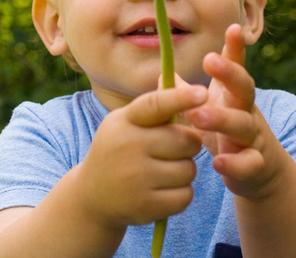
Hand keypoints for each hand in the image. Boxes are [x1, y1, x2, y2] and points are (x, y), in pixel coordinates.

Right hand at [77, 85, 206, 228]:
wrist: (92, 196)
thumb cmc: (119, 150)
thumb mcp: (126, 123)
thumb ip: (156, 107)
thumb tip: (192, 89)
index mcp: (125, 121)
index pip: (155, 105)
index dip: (180, 98)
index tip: (203, 93)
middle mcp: (128, 147)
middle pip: (185, 140)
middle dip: (188, 144)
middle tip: (174, 148)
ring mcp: (136, 179)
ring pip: (189, 169)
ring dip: (185, 170)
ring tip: (165, 170)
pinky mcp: (145, 206)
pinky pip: (185, 195)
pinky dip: (182, 193)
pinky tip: (164, 189)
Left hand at [187, 24, 284, 199]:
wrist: (259, 171)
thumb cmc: (225, 132)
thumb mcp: (208, 109)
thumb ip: (187, 94)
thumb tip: (162, 75)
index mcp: (232, 94)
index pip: (236, 66)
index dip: (235, 47)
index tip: (233, 27)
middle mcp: (246, 110)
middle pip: (244, 87)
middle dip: (229, 73)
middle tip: (209, 60)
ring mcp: (253, 136)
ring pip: (243, 124)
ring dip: (222, 119)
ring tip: (198, 115)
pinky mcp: (256, 164)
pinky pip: (250, 162)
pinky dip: (236, 163)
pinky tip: (218, 162)